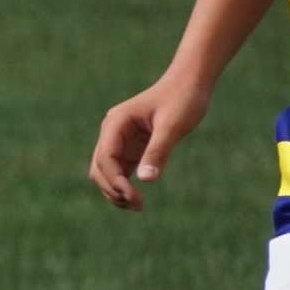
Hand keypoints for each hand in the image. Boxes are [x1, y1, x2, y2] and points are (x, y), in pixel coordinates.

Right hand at [88, 75, 212, 211]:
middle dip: (113, 189)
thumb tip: (145, 181)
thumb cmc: (183, 99)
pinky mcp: (131, 147)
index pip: (105, 158)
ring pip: (106, 172)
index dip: (115, 180)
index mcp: (115, 123)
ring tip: (137, 206)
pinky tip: (137, 199)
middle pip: (99, 168)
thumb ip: (158, 151)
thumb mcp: (172, 126)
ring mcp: (119, 141)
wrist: (190, 83)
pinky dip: (125, 186)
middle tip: (137, 206)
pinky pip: (120, 171)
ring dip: (116, 191)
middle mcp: (112, 133)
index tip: (133, 196)